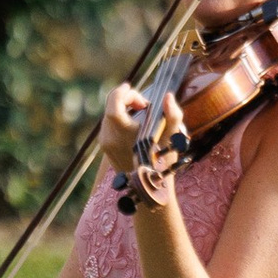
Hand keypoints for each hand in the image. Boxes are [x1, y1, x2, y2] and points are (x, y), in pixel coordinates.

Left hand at [101, 79, 179, 202]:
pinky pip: (109, 126)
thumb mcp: (173, 138)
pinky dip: (120, 120)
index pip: (113, 102)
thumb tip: (167, 96)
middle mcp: (109, 136)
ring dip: (124, 110)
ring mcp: (105, 143)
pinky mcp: (105, 148)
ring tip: (143, 116)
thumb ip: (173, 115)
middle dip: (127, 100)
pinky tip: (135, 127)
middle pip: (111, 107)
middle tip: (145, 105)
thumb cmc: (163, 163)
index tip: (131, 87)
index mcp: (123, 132)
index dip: (122, 92)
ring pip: (110, 115)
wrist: (149, 189)